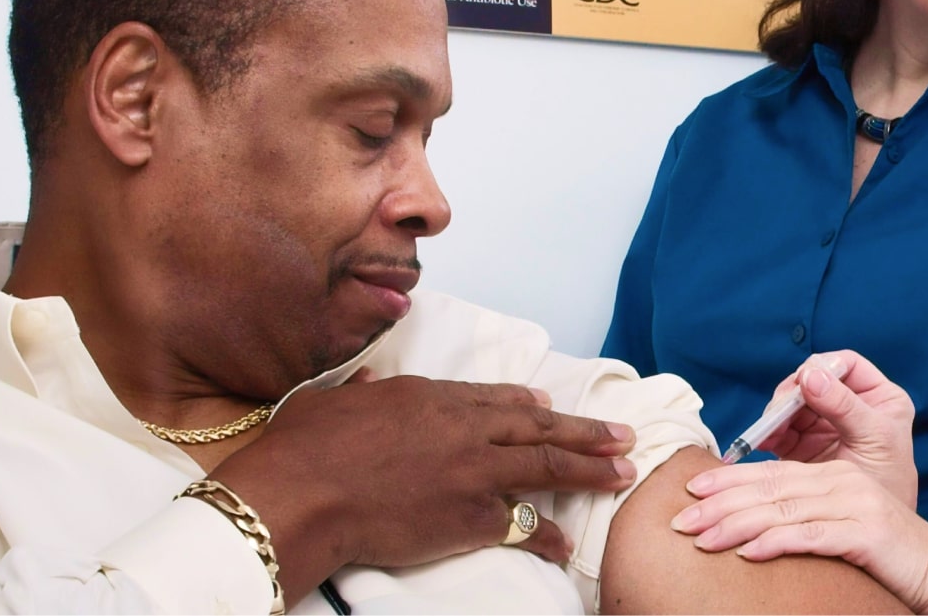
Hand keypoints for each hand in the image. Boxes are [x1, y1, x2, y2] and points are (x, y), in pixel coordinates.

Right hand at [206, 374, 638, 596]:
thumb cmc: (305, 448)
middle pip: (538, 426)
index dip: (528, 402)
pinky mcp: (473, 517)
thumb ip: (361, 393)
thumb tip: (369, 384)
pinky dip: (548, 535)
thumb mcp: (331, 401)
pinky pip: (523, 525)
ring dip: (590, 469)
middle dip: (584, 430)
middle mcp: (463, 428)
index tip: (549, 402)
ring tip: (623, 471)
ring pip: (547, 466)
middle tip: (620, 433)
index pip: (494, 398)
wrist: (305, 494)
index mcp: (430, 397)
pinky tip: (566, 543)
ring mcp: (475, 472)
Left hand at [673, 459, 927, 613]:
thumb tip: (751, 526)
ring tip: (701, 538)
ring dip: (736, 524)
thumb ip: (804, 517)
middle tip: (680, 518)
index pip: (771, 474)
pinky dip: (776, 542)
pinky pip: (811, 536)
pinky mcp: (867, 533)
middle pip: (770, 489)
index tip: (690, 490)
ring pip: (783, 510)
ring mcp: (856, 505)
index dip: (728, 480)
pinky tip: (747, 552)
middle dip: (720, 503)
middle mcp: (843, 482)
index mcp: (834, 475)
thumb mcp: (840, 528)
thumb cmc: (885, 557)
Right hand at [757, 351, 916, 506]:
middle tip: (779, 410)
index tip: (805, 382)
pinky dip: (768, 433)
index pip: (846, 364)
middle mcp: (850, 406)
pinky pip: (779, 430)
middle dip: (792, 393)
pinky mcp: (803, 445)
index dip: (824, 367)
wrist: (878, 534)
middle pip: (812, 380)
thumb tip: (811, 374)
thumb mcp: (874, 440)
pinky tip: (763, 441)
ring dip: (776, 414)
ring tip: (769, 430)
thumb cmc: (890, 484)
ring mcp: (825, 425)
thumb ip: (846, 406)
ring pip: (791, 404)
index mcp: (879, 397)